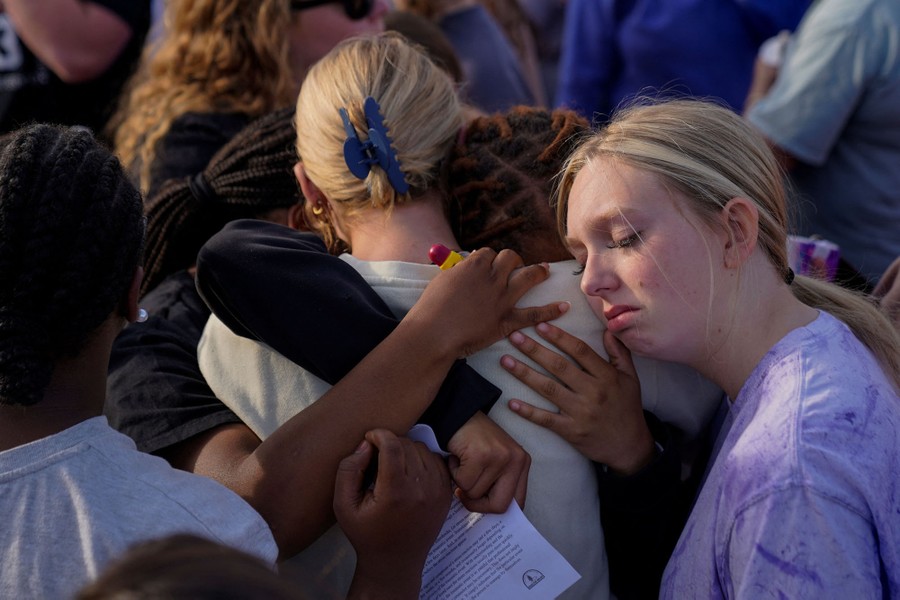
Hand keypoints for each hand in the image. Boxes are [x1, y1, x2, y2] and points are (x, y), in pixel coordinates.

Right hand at [335, 429, 451, 598]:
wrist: (395, 563)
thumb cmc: (365, 534)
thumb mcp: (343, 505)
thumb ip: (349, 470)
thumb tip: (366, 444)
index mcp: (396, 492)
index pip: (393, 445)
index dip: (378, 434)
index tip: (369, 439)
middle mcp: (421, 490)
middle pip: (408, 445)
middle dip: (390, 442)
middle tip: (377, 456)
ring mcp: (438, 492)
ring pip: (423, 450)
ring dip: (406, 450)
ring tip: (392, 465)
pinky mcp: (446, 494)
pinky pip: (436, 461)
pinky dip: (422, 459)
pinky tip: (408, 471)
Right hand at [408, 248, 568, 357]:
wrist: (434, 333)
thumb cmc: (431, 307)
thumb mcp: (442, 280)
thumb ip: (457, 271)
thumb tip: (465, 266)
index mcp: (475, 264)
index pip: (490, 253)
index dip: (491, 258)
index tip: (489, 264)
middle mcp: (493, 276)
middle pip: (512, 258)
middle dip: (514, 260)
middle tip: (514, 266)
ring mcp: (503, 298)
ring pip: (529, 276)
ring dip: (539, 271)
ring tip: (546, 270)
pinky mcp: (507, 320)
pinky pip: (534, 313)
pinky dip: (551, 310)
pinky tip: (564, 307)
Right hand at [447, 411, 529, 512]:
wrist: (459, 413)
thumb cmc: (474, 440)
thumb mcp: (495, 461)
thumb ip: (498, 483)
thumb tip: (489, 513)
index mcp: (522, 463)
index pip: (517, 503)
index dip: (495, 508)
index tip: (481, 504)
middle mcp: (516, 460)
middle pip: (499, 506)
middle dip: (477, 505)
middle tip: (463, 494)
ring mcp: (499, 458)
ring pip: (475, 494)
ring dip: (461, 482)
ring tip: (462, 463)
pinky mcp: (481, 455)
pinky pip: (463, 482)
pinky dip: (454, 473)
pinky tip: (456, 458)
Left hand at [502, 325, 654, 474]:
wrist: (629, 447)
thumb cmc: (627, 408)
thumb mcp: (630, 377)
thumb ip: (619, 352)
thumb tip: (607, 329)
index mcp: (606, 376)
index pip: (580, 351)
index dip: (559, 337)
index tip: (540, 325)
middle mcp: (593, 392)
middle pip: (559, 366)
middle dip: (534, 350)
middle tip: (513, 336)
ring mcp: (581, 413)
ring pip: (548, 389)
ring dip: (524, 374)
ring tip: (505, 361)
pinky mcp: (571, 431)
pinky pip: (546, 420)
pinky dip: (528, 411)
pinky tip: (511, 402)